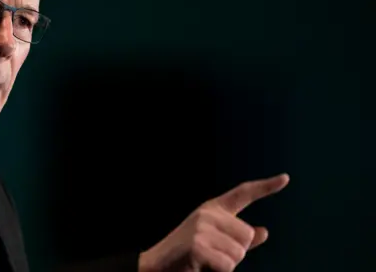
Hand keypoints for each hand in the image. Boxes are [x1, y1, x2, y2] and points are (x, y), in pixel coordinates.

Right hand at [138, 174, 289, 271]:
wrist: (156, 266)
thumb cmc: (187, 257)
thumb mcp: (215, 243)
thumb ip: (238, 237)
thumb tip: (264, 231)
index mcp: (212, 210)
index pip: (243, 194)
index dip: (265, 187)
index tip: (286, 178)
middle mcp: (207, 214)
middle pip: (247, 235)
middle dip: (236, 252)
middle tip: (211, 256)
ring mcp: (201, 228)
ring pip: (239, 252)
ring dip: (226, 264)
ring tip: (205, 262)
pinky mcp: (198, 245)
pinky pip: (227, 265)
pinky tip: (201, 267)